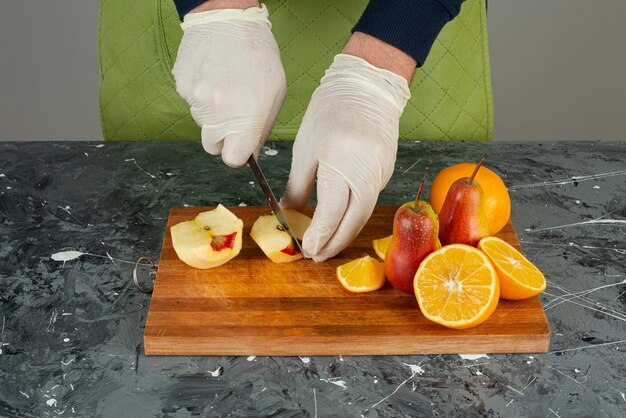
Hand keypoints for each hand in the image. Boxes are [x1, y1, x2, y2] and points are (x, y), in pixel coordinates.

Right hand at [172, 3, 285, 166]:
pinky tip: (214, 76)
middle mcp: (218, 111)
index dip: (237, 155)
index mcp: (246, 116)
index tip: (242, 146)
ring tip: (225, 87)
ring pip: (202, 124)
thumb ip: (262, 128)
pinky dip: (201, 96)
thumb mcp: (275, 93)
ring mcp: (197, 99)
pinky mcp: (183, 86)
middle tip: (234, 116)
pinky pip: (192, 104)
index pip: (232, 159)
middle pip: (213, 146)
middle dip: (223, 138)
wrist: (228, 18)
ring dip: (212, 114)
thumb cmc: (258, 55)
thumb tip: (250, 154)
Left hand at [280, 53, 410, 260]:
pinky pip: (369, 200)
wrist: (368, 86)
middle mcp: (366, 174)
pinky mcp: (386, 171)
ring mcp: (381, 174)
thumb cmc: (330, 111)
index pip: (331, 213)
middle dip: (334, 243)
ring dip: (345, 233)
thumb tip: (289, 211)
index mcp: (342, 165)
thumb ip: (298, 184)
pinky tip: (341, 221)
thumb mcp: (305, 147)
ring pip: (363, 214)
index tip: (306, 249)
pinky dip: (354, 216)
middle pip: (352, 222)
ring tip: (326, 245)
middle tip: (317, 256)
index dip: (318, 235)